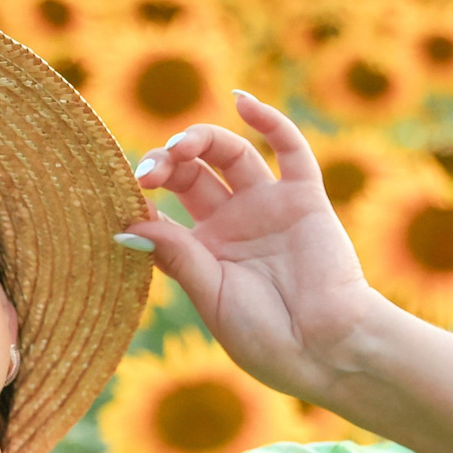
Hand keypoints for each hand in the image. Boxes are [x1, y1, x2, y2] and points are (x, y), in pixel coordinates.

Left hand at [120, 90, 398, 405]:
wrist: (327, 350)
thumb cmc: (266, 338)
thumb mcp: (212, 296)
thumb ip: (176, 256)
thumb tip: (126, 225)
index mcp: (203, 251)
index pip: (162, 209)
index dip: (141, 198)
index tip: (125, 196)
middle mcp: (232, 221)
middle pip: (191, 173)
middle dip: (165, 163)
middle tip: (149, 172)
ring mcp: (268, 206)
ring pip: (230, 153)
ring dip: (201, 139)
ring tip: (180, 146)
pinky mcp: (305, 198)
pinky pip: (289, 149)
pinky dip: (269, 121)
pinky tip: (242, 102)